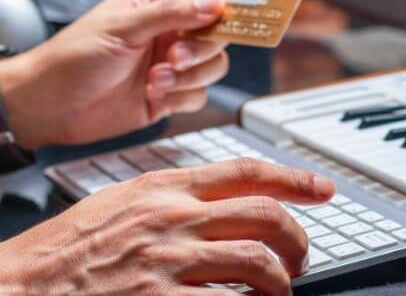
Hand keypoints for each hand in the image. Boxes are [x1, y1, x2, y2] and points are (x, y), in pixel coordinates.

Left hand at [0, 0, 228, 148]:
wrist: (50, 106)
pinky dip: (181, 97)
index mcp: (158, 4)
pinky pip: (199, 95)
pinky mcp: (170, 95)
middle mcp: (170, 33)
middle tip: (175, 56)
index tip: (248, 14)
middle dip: (201, 49)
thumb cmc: (73, 57)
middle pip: (217, 35)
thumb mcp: (123, 26)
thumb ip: (172, 13)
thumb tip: (214, 3)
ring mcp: (172, 65)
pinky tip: (154, 94)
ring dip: (189, 76)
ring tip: (157, 78)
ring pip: (213, 67)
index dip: (228, 5)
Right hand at [0, 158, 336, 295]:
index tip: (324, 188)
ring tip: (283, 289)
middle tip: (303, 255)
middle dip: (297, 236)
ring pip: (257, 261)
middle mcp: (173, 217)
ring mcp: (168, 260)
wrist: (18, 286)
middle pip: (263, 214)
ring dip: (282, 279)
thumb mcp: (123, 200)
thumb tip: (223, 198)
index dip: (294, 178)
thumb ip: (174, 194)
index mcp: (165, 186)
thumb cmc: (68, 247)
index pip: (247, 171)